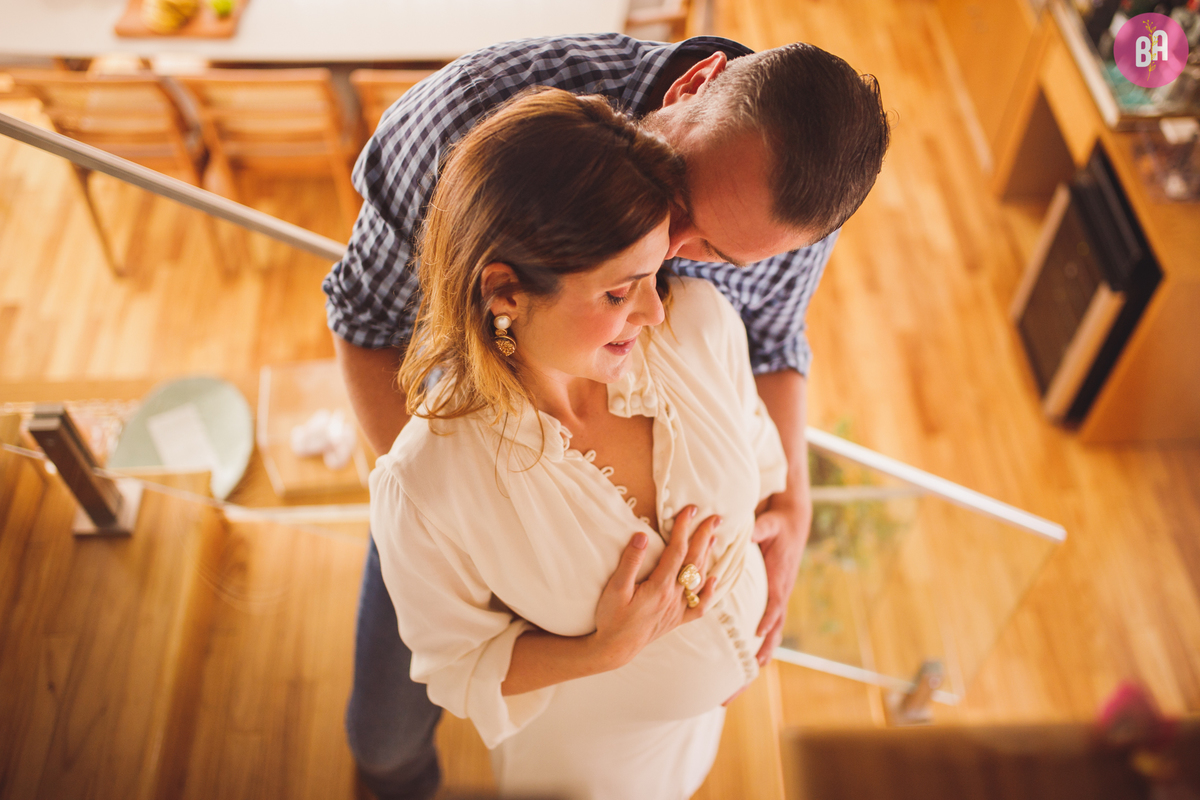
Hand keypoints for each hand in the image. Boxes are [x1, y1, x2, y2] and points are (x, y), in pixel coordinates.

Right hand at [592, 506, 719, 668]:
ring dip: (708, 557)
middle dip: (704, 537)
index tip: (690, 510)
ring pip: (699, 579)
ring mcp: (677, 609)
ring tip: (714, 538)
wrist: (615, 649)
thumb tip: (643, 536)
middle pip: (694, 561)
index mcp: (660, 587)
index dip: (684, 528)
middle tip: (715, 518)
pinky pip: (699, 607)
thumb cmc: (611, 618)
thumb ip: (630, 562)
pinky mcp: (676, 620)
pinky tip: (713, 580)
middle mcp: (673, 597)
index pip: (677, 551)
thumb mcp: (615, 589)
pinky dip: (709, 593)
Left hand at [752, 491, 811, 665]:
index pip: (775, 602)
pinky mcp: (775, 594)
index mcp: (779, 576)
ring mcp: (780, 594)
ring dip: (767, 646)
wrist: (793, 523)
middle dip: (767, 644)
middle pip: (776, 623)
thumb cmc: (778, 524)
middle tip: (757, 663)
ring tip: (755, 668)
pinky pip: (771, 619)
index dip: (768, 617)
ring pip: (775, 626)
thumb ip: (759, 530)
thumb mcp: (769, 524)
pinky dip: (765, 636)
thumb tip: (747, 535)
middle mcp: (781, 589)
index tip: (759, 632)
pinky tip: (755, 652)